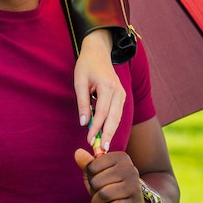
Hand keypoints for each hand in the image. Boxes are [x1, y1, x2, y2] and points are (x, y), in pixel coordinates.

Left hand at [74, 149, 147, 202]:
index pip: (92, 167)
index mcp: (121, 158)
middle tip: (100, 193)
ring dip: (95, 202)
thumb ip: (87, 163)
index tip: (99, 179)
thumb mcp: (98, 173)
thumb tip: (78, 152)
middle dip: (93, 190)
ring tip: (99, 202)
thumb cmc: (113, 187)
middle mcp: (130, 170)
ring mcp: (134, 187)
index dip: (90, 176)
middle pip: (96, 181)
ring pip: (102, 194)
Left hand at [75, 30, 125, 150]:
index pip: (102, 112)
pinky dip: (112, 124)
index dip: (96, 127)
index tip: (89, 140)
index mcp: (108, 87)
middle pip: (114, 118)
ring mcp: (122, 94)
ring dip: (110, 131)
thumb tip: (83, 122)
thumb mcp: (79, 81)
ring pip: (118, 117)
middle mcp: (119, 91)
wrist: (98, 52)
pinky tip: (105, 133)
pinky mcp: (122, 96)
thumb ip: (82, 102)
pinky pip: (117, 113)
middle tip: (101, 150)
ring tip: (103, 146)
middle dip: (107, 135)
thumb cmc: (86, 66)